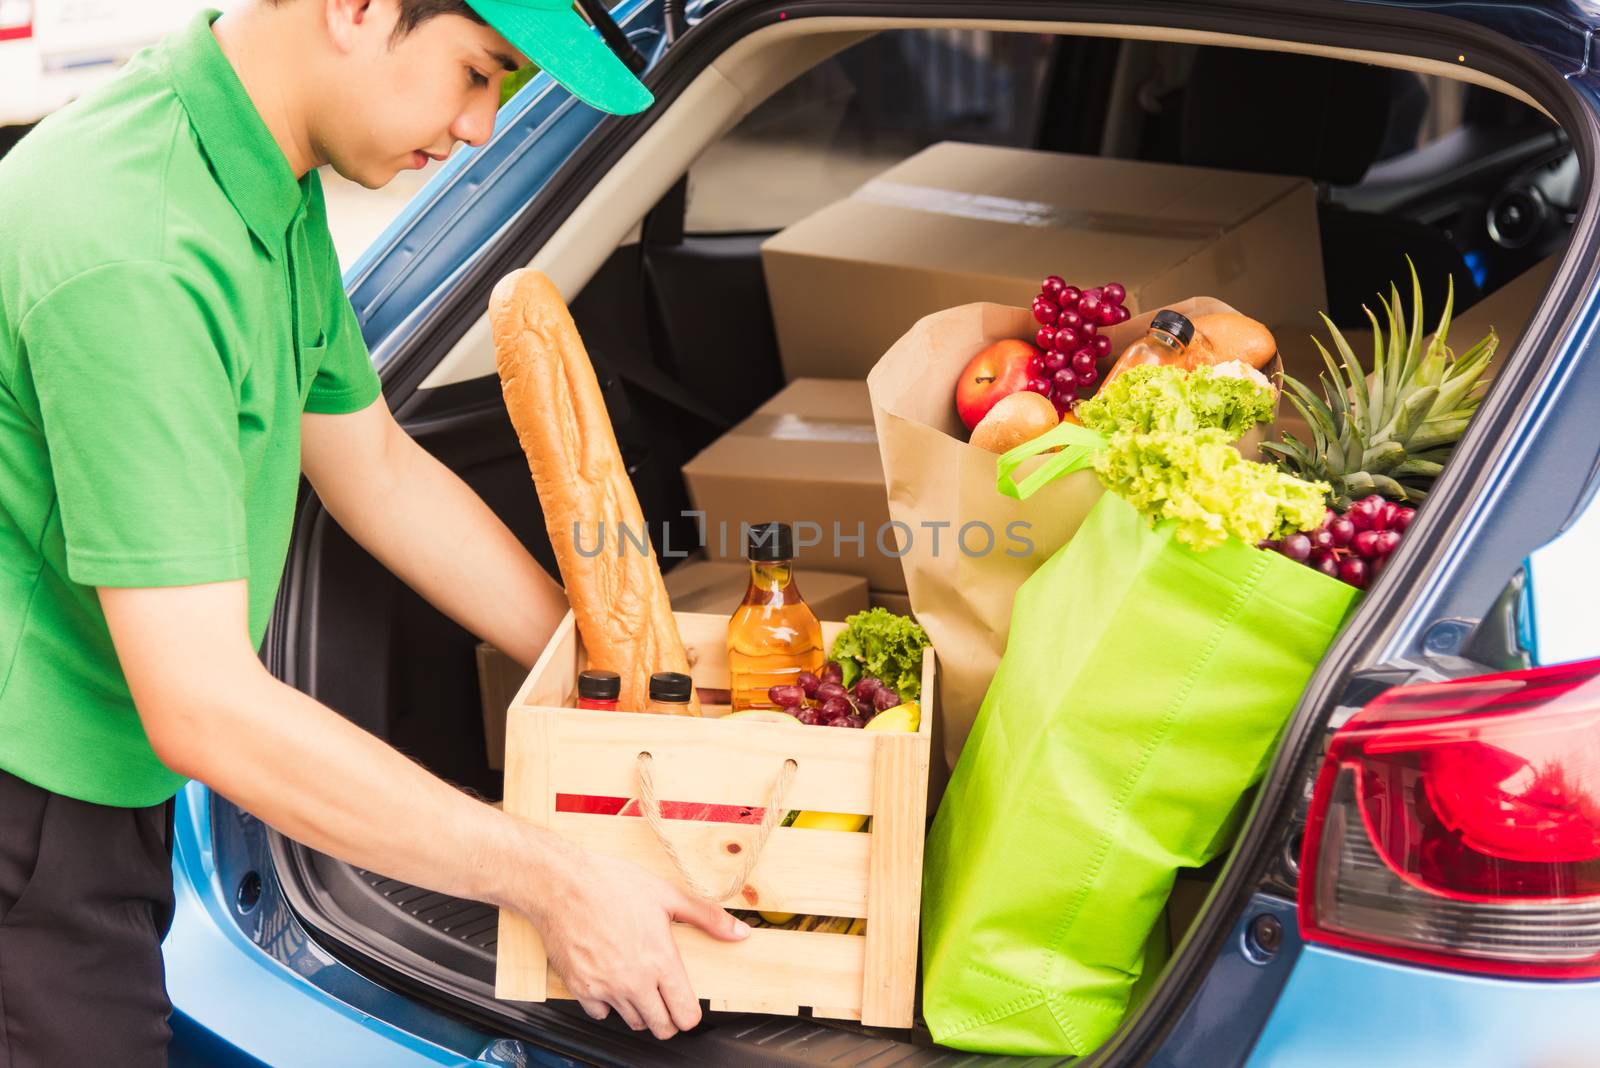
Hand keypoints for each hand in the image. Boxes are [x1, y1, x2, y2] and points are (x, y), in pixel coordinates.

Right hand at [525, 840, 750, 1038]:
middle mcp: (634, 981)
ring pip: (632, 1022)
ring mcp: (606, 988)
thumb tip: (739, 932)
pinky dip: (608, 1004)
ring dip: (640, 1011)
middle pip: (661, 1028)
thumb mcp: (667, 894)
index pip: (685, 1015)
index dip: (690, 1013)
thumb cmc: (611, 884)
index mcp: (660, 960)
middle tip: (665, 999)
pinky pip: (601, 1013)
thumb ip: (707, 916)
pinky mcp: (581, 988)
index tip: (687, 1005)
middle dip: (668, 1019)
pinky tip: (611, 980)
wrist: (561, 884)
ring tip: (639, 984)